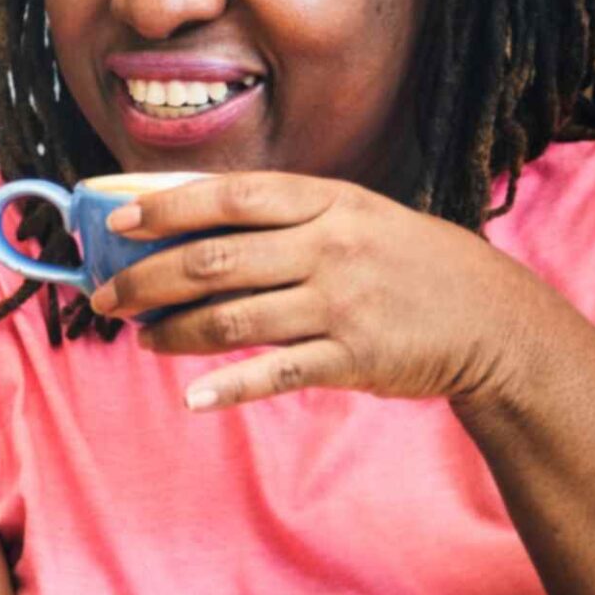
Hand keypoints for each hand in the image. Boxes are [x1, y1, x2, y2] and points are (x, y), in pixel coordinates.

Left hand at [88, 173, 564, 412]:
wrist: (490, 317)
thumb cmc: (401, 259)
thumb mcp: (353, 213)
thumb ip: (281, 213)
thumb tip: (182, 209)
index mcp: (327, 203)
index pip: (231, 197)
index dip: (166, 208)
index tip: (115, 223)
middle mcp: (330, 248)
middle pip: (214, 260)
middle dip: (145, 280)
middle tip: (104, 298)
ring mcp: (341, 305)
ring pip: (233, 317)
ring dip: (174, 332)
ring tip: (142, 338)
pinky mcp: (352, 358)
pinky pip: (274, 373)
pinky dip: (227, 386)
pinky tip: (191, 397)